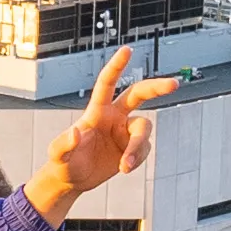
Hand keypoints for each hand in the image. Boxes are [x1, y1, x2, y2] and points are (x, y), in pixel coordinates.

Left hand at [25, 44, 174, 223]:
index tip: (127, 49)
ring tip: (125, 165)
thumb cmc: (62, 163)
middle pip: (139, 94)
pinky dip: (138, 159)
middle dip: (157, 87)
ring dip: (138, 146)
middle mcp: (114, 116)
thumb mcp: (56, 155)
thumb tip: (76, 131)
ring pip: (144, 129)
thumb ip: (63, 144)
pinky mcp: (132, 148)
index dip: (117, 66)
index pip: (107, 83)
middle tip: (174, 84)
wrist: (73, 180)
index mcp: (97, 111)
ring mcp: (125, 132)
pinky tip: (125, 168)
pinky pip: (144, 149)